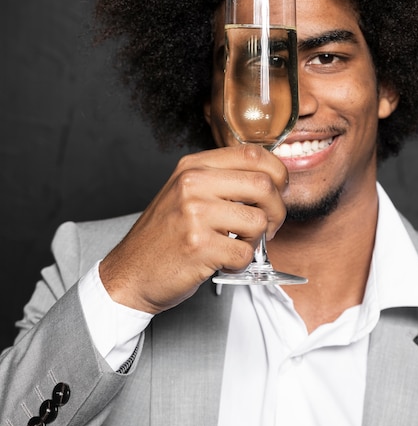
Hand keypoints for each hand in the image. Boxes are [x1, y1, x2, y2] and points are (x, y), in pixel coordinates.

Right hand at [99, 144, 287, 313]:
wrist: (130, 272)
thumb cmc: (165, 235)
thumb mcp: (186, 192)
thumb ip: (222, 179)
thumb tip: (272, 178)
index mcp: (194, 166)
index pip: (253, 153)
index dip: (278, 172)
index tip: (279, 190)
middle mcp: (193, 183)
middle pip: (265, 184)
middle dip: (277, 210)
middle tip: (268, 225)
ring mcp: (194, 214)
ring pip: (259, 221)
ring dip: (257, 240)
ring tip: (239, 244)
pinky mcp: (198, 246)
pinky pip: (245, 253)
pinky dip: (241, 263)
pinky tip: (223, 261)